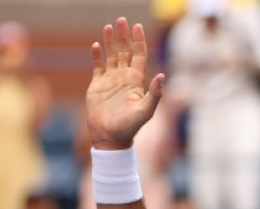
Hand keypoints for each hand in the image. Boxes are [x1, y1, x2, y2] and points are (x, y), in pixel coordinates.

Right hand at [86, 18, 163, 150]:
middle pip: (125, 51)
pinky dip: (97, 56)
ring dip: (111, 41)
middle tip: (121, 20)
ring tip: (109, 27)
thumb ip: (154, 94)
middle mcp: (124, 77)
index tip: (138, 26)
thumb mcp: (145, 111)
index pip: (139, 55)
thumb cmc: (130, 126)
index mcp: (136, 80)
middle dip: (124, 36)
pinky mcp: (97, 85)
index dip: (139, 41)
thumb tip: (162, 76)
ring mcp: (110, 80)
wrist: (110, 137)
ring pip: (111, 56)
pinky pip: (97, 66)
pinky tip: (97, 45)